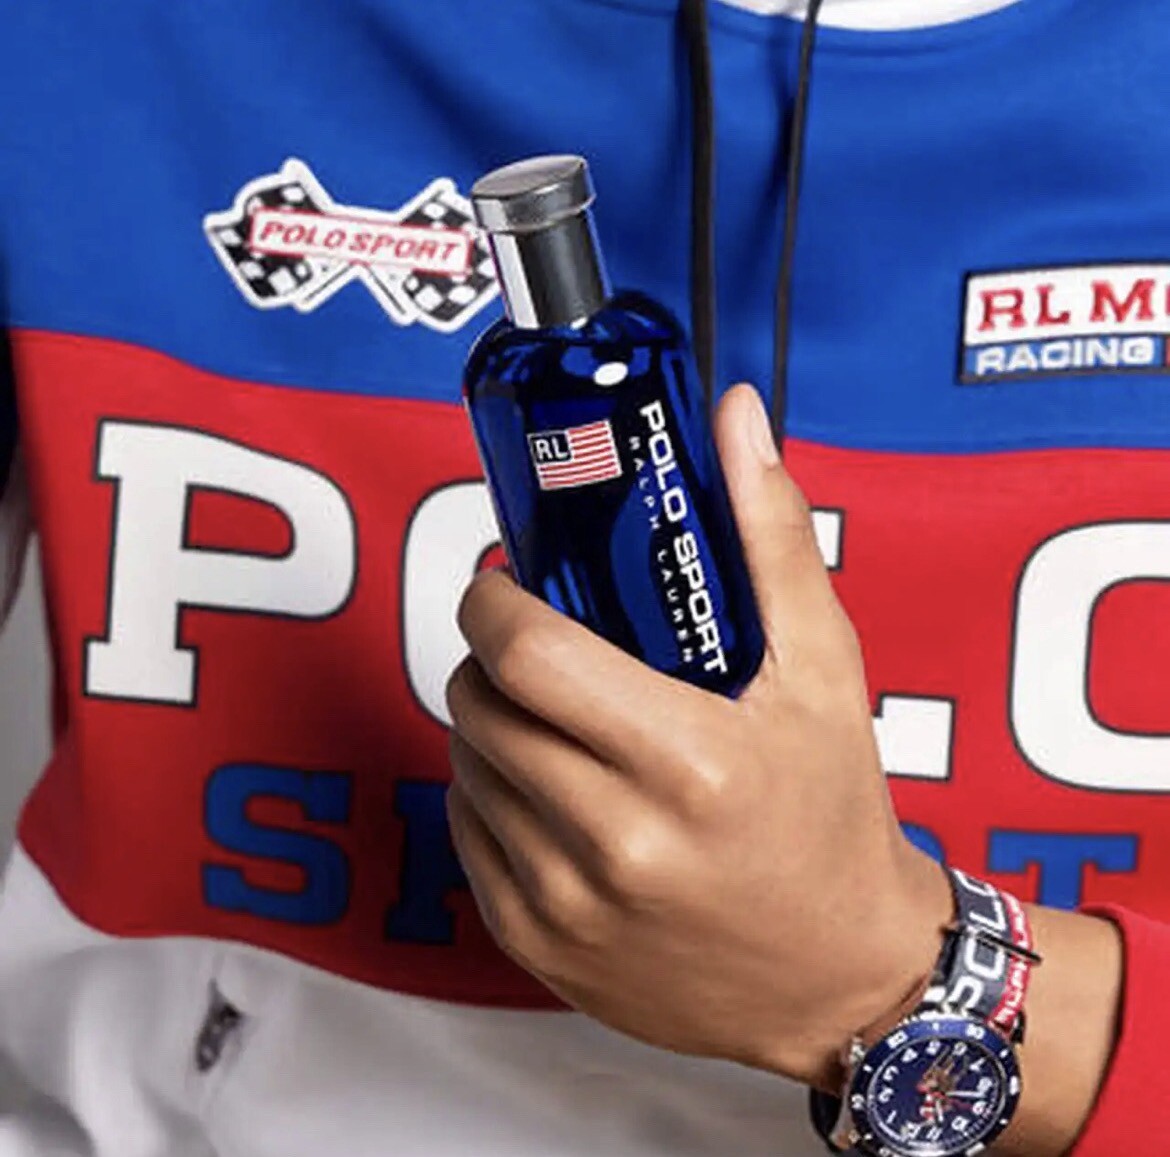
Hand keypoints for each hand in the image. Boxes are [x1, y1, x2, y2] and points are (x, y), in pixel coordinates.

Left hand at [445, 384, 951, 1088]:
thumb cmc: (832, 814)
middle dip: (488, 656)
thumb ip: (770, 536)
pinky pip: (466, 837)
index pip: (526, 655)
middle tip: (532, 642)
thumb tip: (732, 418)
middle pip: (480, 706)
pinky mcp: (537, 947)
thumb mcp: (825, 669)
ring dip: (489, 722)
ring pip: (464, 768)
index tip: (505, 581)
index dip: (492, 599)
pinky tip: (547, 786)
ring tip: (548, 713)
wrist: (837, 978)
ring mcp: (566, 906)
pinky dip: (489, 794)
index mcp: (686, 762)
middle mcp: (615, 844)